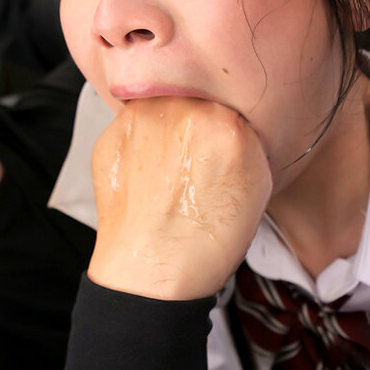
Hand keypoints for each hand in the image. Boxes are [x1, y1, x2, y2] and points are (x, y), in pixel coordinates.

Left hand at [88, 97, 272, 299]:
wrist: (153, 272)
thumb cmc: (207, 239)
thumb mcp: (258, 185)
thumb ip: (247, 138)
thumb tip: (231, 116)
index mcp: (226, 123)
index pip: (231, 100)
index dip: (225, 124)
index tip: (219, 144)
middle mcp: (181, 112)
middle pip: (193, 97)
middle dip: (193, 120)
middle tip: (192, 158)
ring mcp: (140, 120)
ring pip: (160, 105)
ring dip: (164, 126)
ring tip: (166, 169)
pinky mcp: (111, 134)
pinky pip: (131, 125)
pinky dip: (138, 143)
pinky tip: (145, 175)